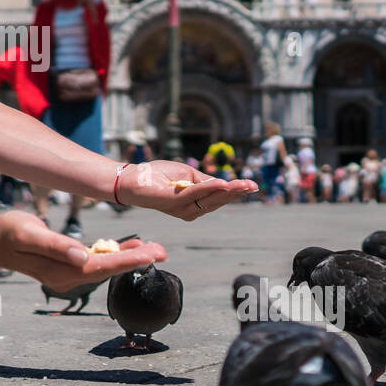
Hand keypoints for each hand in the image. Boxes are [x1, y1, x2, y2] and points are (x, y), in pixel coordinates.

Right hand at [0, 210, 166, 292]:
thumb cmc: (10, 233)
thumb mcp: (31, 233)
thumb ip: (56, 246)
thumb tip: (82, 257)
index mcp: (62, 271)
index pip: (102, 267)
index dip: (129, 261)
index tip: (153, 255)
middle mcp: (68, 277)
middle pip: (109, 269)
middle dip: (137, 261)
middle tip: (164, 252)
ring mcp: (67, 273)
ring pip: (105, 266)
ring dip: (129, 258)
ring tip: (153, 249)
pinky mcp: (67, 266)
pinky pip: (97, 262)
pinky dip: (114, 255)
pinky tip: (128, 248)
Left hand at [116, 160, 256, 220]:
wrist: (133, 178)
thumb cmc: (157, 175)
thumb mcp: (186, 175)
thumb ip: (203, 181)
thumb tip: (222, 183)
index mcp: (194, 204)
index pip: (218, 198)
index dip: (235, 192)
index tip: (252, 186)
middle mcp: (190, 210)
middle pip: (217, 201)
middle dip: (236, 193)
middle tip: (252, 186)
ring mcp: (182, 209)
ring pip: (209, 199)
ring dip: (227, 191)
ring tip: (242, 185)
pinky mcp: (173, 203)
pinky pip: (194, 195)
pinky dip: (208, 189)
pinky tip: (222, 184)